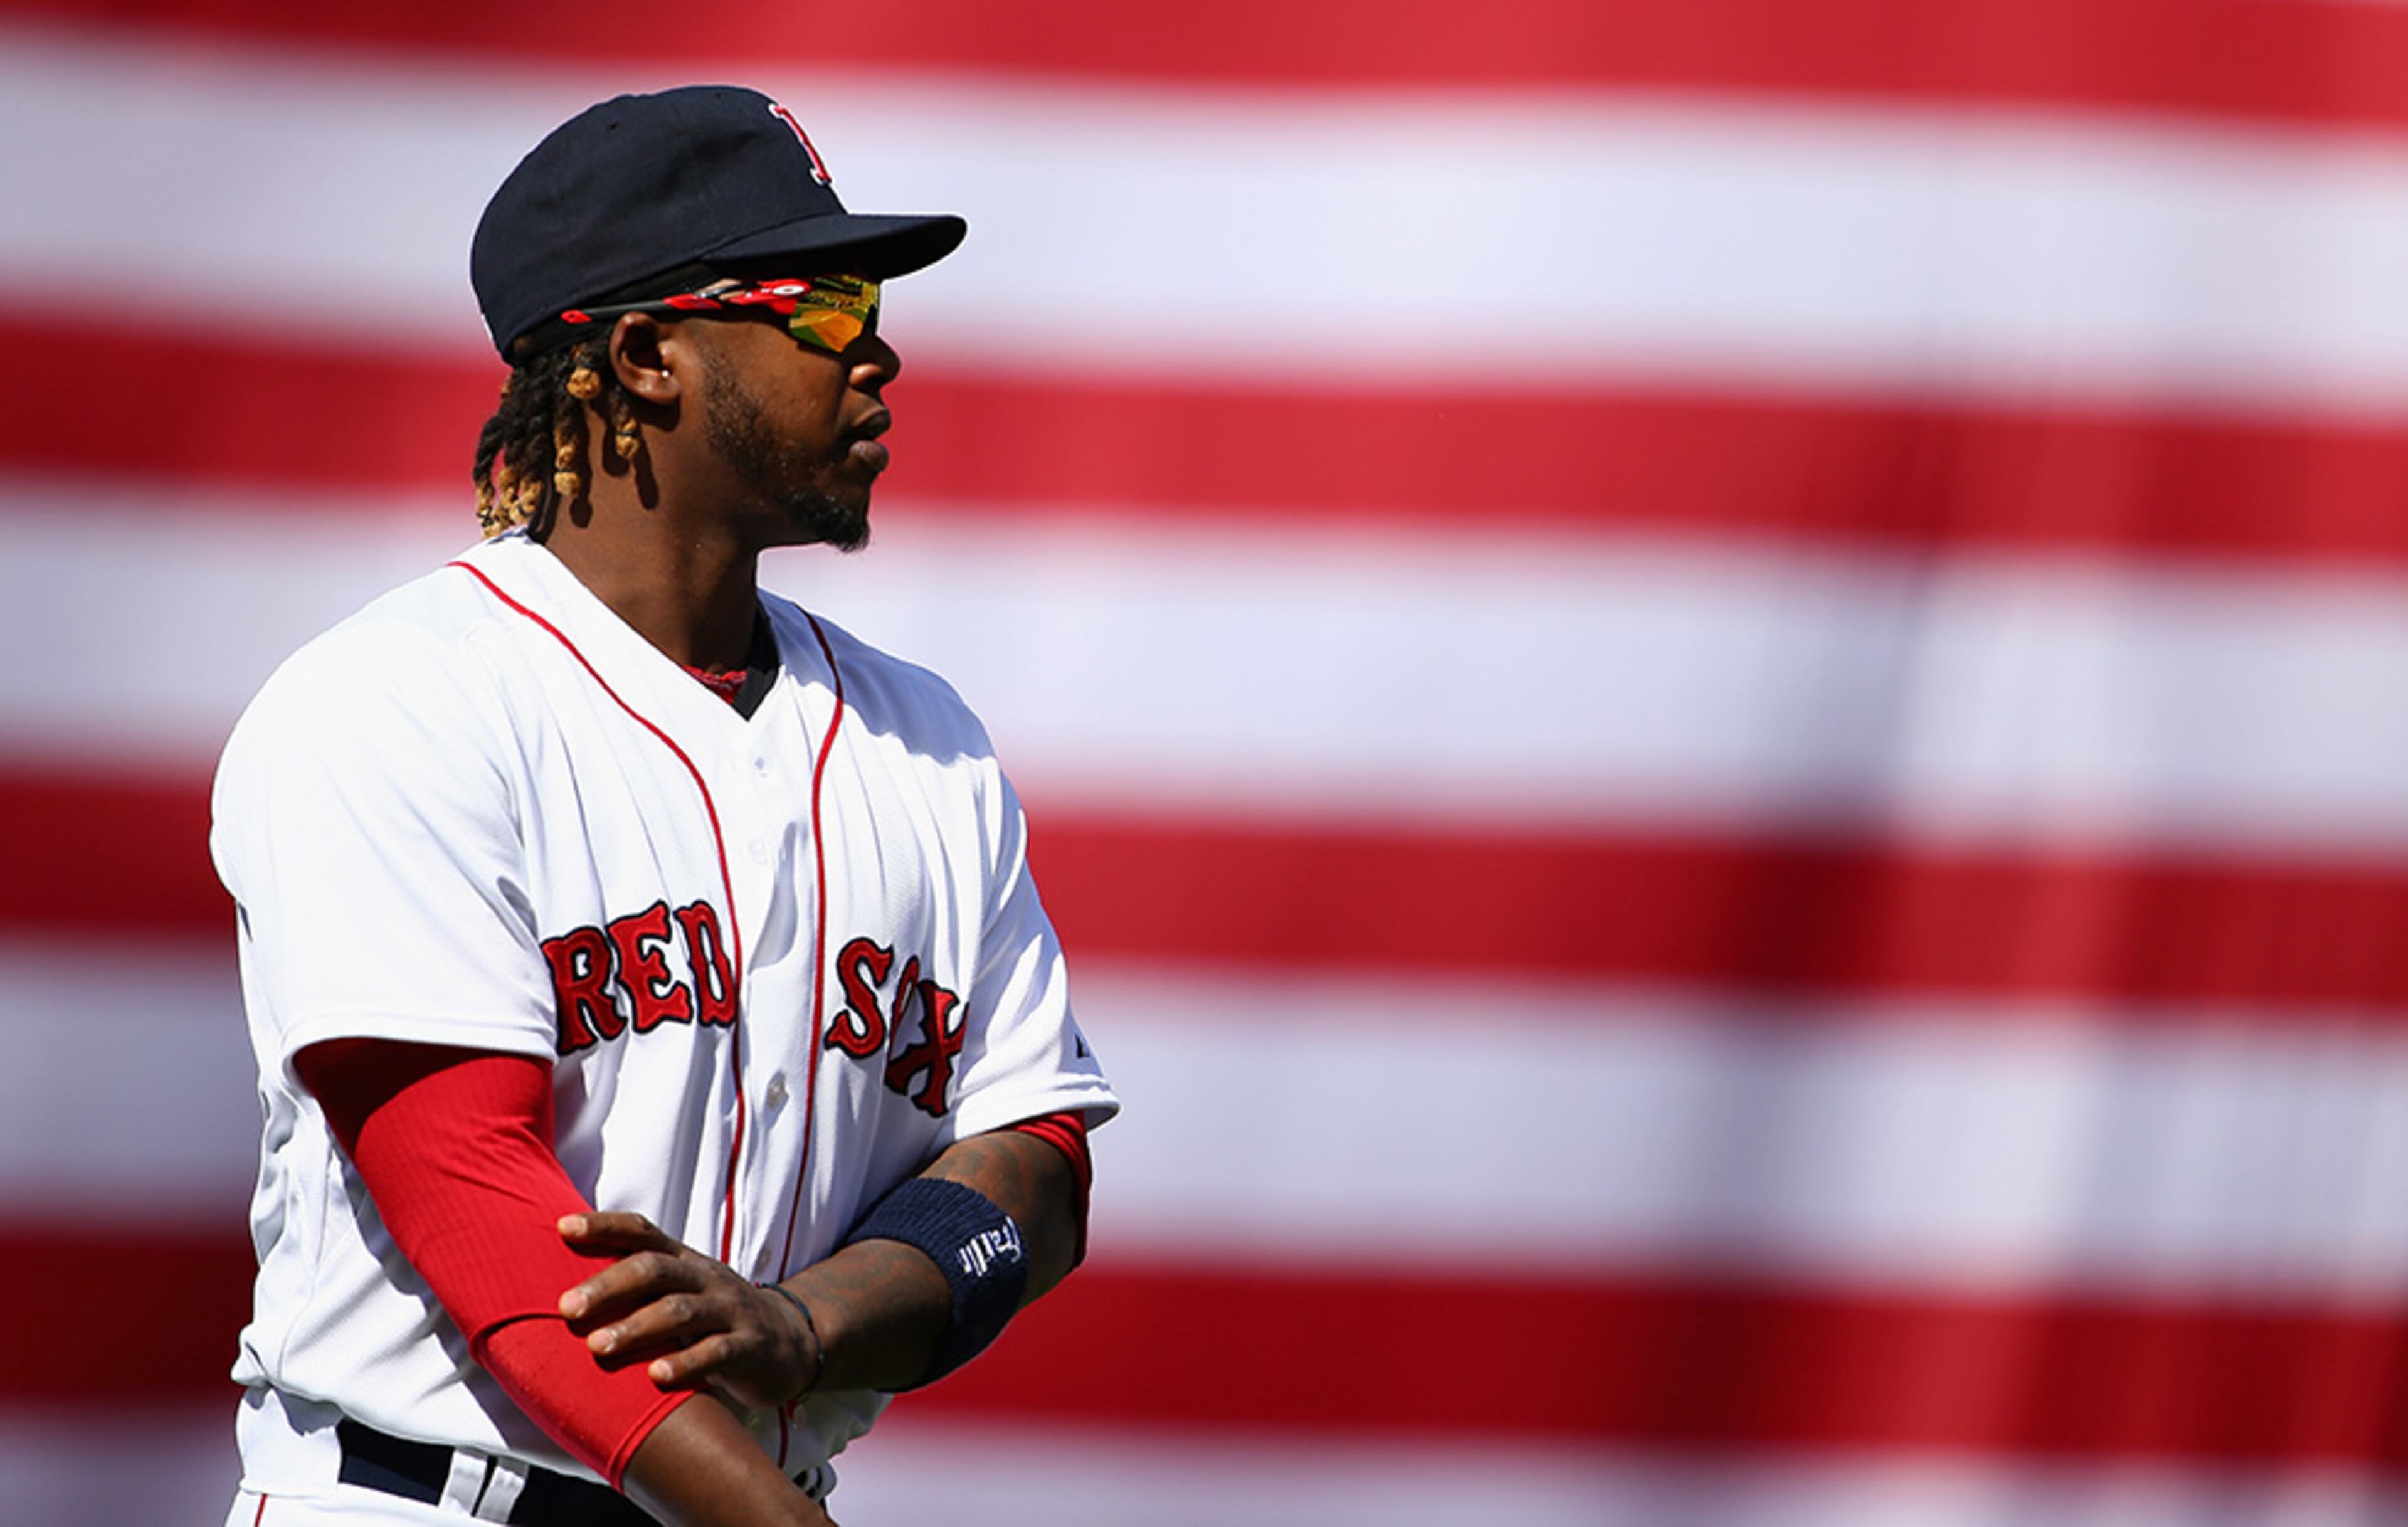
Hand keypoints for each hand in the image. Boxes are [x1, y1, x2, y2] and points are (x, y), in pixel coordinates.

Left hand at [557, 1212, 819, 1410]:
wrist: (791, 1343)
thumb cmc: (716, 1318)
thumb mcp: (683, 1291)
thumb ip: (639, 1286)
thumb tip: (561, 1289)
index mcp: (684, 1261)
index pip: (642, 1233)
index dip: (604, 1226)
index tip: (562, 1228)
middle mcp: (705, 1277)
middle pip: (654, 1270)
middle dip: (608, 1286)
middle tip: (566, 1307)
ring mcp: (730, 1310)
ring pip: (682, 1310)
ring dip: (637, 1327)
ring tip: (597, 1347)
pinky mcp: (750, 1347)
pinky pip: (717, 1351)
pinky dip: (686, 1362)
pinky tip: (656, 1376)